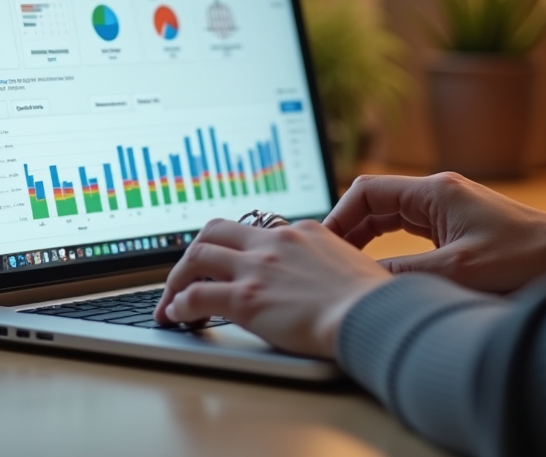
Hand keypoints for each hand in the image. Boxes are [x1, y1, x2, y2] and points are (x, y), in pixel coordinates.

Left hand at [153, 218, 390, 357]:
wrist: (373, 315)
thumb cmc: (374, 301)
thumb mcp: (353, 265)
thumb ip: (330, 263)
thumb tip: (329, 279)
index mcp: (302, 231)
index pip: (254, 230)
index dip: (233, 247)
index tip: (225, 260)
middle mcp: (274, 242)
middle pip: (215, 231)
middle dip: (194, 252)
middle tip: (186, 275)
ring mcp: (257, 268)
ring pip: (197, 256)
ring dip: (177, 278)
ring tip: (171, 300)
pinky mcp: (245, 298)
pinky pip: (197, 296)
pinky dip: (180, 305)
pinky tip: (177, 316)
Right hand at [324, 172, 545, 292]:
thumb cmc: (524, 260)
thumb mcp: (456, 272)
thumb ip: (402, 275)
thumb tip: (360, 282)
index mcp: (433, 192)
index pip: (366, 191)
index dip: (339, 216)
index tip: (324, 244)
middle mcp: (437, 193)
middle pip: (373, 202)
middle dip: (348, 228)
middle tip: (329, 259)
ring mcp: (447, 207)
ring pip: (389, 216)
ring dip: (365, 237)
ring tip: (346, 264)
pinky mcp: (457, 225)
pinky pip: (407, 228)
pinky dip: (387, 244)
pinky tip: (379, 267)